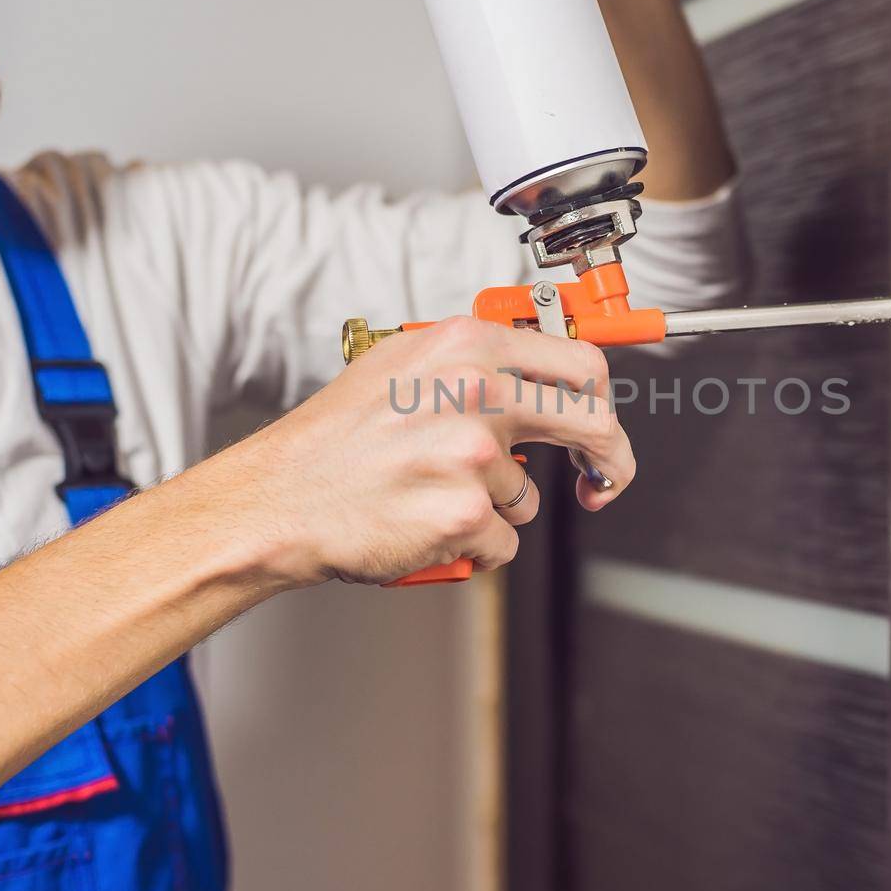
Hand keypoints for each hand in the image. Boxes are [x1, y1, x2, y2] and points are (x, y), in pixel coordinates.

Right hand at [223, 317, 633, 588]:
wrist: (280, 498)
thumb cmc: (335, 438)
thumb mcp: (404, 365)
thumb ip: (473, 361)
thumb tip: (535, 370)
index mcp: (468, 345)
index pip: (579, 364)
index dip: (601, 398)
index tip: (600, 418)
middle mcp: (478, 391)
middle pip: (594, 425)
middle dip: (610, 460)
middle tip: (600, 480)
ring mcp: (474, 455)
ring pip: (529, 496)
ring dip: (496, 507)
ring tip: (432, 495)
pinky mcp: (466, 514)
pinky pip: (504, 541)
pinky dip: (474, 545)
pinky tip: (427, 524)